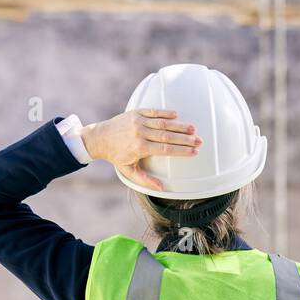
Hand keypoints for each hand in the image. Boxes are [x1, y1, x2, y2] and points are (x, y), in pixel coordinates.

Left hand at [80, 109, 201, 190]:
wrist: (100, 138)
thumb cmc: (116, 156)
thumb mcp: (129, 171)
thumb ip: (145, 180)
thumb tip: (161, 188)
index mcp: (140, 148)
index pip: (166, 149)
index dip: (181, 151)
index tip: (194, 152)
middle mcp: (140, 133)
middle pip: (167, 136)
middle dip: (185, 139)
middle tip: (199, 141)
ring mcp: (138, 121)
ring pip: (163, 123)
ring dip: (179, 125)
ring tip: (193, 128)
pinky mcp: (136, 112)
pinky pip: (153, 111)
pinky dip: (165, 112)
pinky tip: (177, 115)